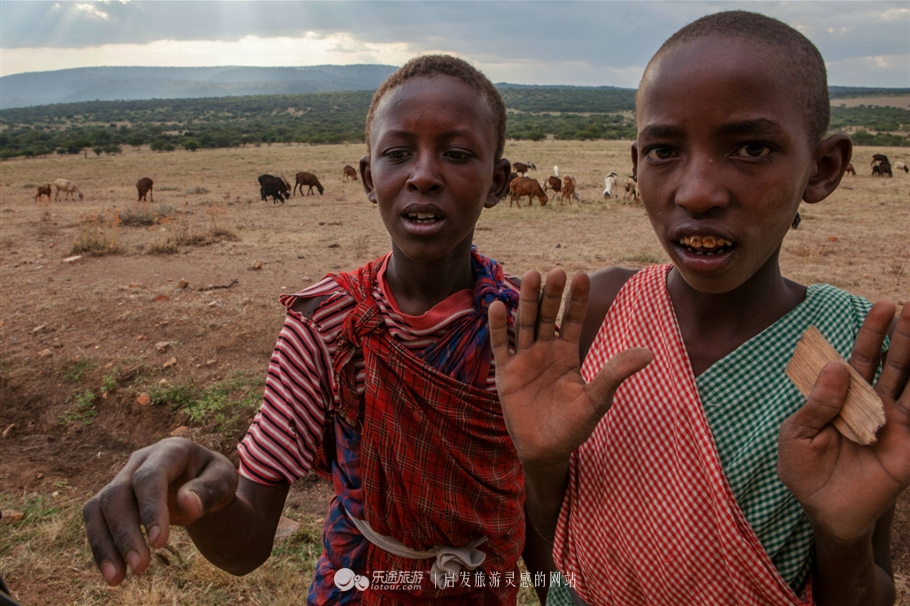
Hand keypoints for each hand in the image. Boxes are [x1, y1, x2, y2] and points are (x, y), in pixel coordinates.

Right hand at [83, 438, 237, 585]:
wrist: (201, 482)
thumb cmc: (214, 480)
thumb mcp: (224, 481)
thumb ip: (209, 490)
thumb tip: (187, 504)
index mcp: (170, 450)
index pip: (150, 477)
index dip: (151, 509)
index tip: (159, 543)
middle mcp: (140, 460)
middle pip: (119, 494)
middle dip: (126, 533)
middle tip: (141, 568)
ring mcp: (122, 477)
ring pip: (99, 507)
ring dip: (105, 544)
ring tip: (118, 579)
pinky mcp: (111, 498)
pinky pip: (95, 520)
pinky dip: (100, 547)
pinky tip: (113, 573)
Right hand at [489, 268, 651, 471]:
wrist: (546, 450)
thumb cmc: (574, 426)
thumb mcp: (597, 399)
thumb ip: (615, 373)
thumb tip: (648, 352)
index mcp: (568, 353)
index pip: (573, 320)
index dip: (576, 300)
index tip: (581, 276)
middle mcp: (545, 351)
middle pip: (547, 316)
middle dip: (550, 294)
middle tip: (555, 271)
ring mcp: (524, 360)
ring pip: (524, 324)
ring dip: (526, 301)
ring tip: (530, 276)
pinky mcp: (505, 373)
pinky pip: (501, 346)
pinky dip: (498, 327)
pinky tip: (498, 305)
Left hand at [778, 301, 909, 541]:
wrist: (823, 512)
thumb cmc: (804, 472)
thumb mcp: (798, 434)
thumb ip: (817, 402)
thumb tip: (837, 366)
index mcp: (842, 397)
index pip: (859, 359)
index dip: (871, 334)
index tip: (881, 307)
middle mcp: (872, 404)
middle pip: (890, 363)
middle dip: (899, 334)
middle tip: (904, 305)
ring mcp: (893, 423)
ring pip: (909, 382)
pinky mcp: (907, 445)